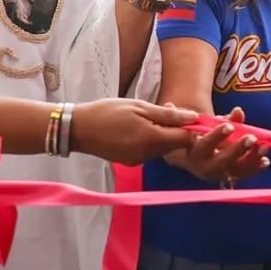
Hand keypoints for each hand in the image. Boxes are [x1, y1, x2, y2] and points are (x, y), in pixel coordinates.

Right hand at [71, 98, 199, 163]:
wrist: (76, 128)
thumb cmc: (107, 112)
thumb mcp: (140, 107)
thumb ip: (168, 115)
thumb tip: (194, 118)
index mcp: (152, 140)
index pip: (185, 139)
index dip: (190, 127)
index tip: (185, 114)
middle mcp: (148, 155)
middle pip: (175, 145)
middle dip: (176, 129)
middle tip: (165, 110)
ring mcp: (138, 161)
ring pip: (163, 148)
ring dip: (164, 134)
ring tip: (150, 116)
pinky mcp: (130, 162)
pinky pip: (150, 152)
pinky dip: (152, 140)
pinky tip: (140, 127)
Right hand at [163, 107, 268, 183]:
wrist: (194, 154)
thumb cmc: (201, 134)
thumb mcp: (208, 125)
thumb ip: (225, 119)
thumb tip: (238, 111)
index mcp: (194, 150)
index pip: (204, 144)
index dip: (216, 136)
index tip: (230, 126)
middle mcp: (204, 166)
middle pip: (221, 161)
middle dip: (238, 150)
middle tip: (251, 138)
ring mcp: (218, 174)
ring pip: (235, 170)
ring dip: (251, 159)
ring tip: (264, 147)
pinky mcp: (229, 177)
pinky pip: (244, 175)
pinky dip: (256, 168)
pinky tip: (266, 161)